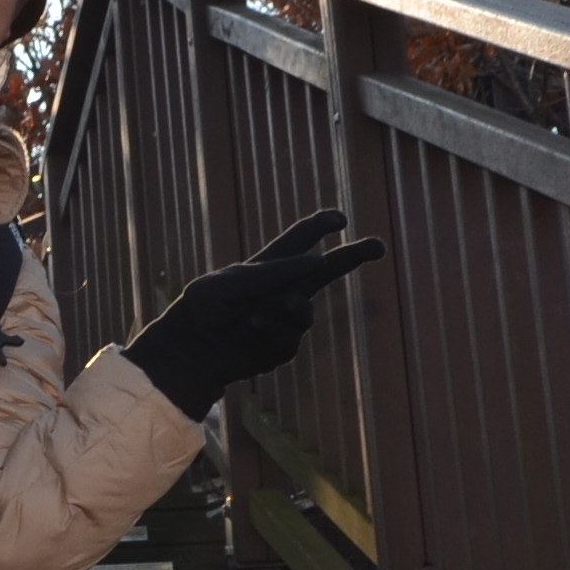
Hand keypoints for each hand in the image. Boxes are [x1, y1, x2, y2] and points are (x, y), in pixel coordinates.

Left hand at [119, 208, 384, 418]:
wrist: (189, 350)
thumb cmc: (203, 308)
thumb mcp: (230, 283)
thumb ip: (273, 271)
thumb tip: (318, 261)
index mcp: (267, 267)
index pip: (298, 241)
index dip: (319, 227)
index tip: (339, 218)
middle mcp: (280, 291)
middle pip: (325, 271)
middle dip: (352, 256)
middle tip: (379, 246)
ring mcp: (282, 320)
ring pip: (305, 313)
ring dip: (286, 313)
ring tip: (254, 318)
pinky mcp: (280, 347)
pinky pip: (290, 340)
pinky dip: (272, 335)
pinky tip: (250, 333)